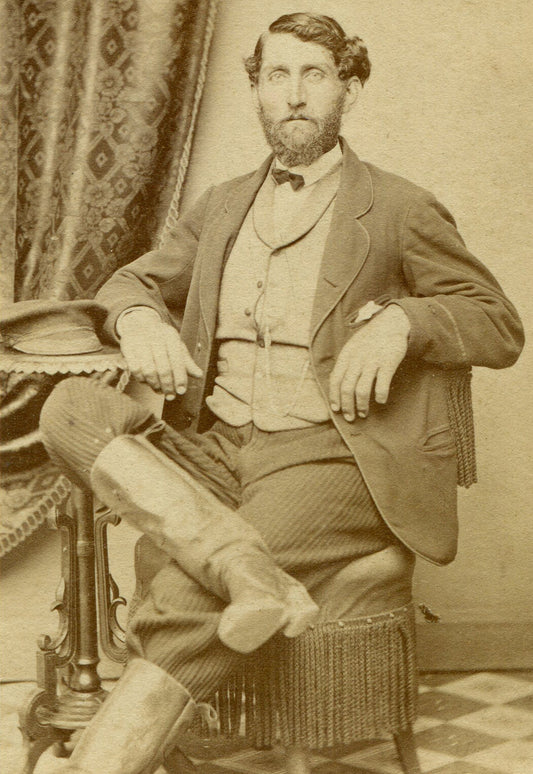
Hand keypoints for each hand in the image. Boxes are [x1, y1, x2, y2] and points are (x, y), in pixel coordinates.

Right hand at [118, 309, 201, 397]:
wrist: (139, 325)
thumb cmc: (162, 340)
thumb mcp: (176, 346)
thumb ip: (186, 362)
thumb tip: (199, 375)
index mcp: (170, 336)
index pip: (177, 360)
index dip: (180, 377)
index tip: (182, 391)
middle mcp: (155, 337)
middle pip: (163, 368)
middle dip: (168, 385)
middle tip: (170, 396)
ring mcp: (140, 341)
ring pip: (149, 370)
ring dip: (155, 384)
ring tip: (160, 391)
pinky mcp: (127, 347)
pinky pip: (135, 369)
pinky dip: (142, 379)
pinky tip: (147, 382)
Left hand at [329, 304, 409, 420]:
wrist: (391, 323)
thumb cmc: (370, 339)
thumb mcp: (352, 347)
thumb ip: (345, 364)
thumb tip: (335, 383)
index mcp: (346, 356)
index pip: (335, 380)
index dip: (334, 396)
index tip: (336, 409)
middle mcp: (357, 359)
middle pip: (346, 388)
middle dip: (347, 406)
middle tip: (350, 417)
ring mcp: (372, 361)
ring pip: (361, 389)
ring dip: (361, 405)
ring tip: (363, 413)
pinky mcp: (388, 362)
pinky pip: (381, 383)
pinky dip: (380, 395)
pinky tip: (380, 400)